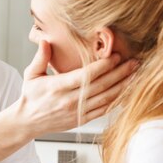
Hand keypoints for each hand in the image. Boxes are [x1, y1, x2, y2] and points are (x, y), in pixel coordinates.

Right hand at [18, 40, 137, 135]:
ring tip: (135, 74)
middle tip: (134, 62)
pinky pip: (103, 110)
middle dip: (120, 73)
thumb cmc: (30, 97)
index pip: (85, 76)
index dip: (103, 66)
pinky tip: (126, 91)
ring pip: (105, 98)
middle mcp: (68, 101)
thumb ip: (40, 57)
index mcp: (57, 87)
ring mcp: (76, 112)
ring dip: (122, 86)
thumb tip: (46, 40)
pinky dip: (116, 101)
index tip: (116, 56)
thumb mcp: (31, 75)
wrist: (27, 121)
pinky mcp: (80, 120)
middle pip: (100, 86)